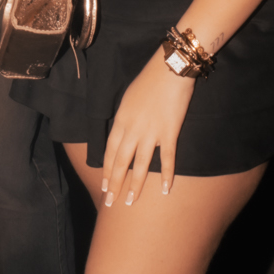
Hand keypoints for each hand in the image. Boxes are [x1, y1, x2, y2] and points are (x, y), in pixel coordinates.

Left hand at [99, 47, 194, 207]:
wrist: (169, 70)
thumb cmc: (149, 80)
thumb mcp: (128, 98)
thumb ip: (125, 118)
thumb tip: (123, 132)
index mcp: (121, 121)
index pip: (109, 151)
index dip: (106, 170)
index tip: (104, 185)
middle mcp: (132, 130)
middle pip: (120, 162)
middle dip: (114, 184)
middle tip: (110, 202)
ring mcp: (151, 133)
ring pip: (140, 165)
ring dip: (135, 185)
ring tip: (130, 202)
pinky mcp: (169, 133)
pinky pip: (167, 159)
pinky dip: (167, 175)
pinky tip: (165, 189)